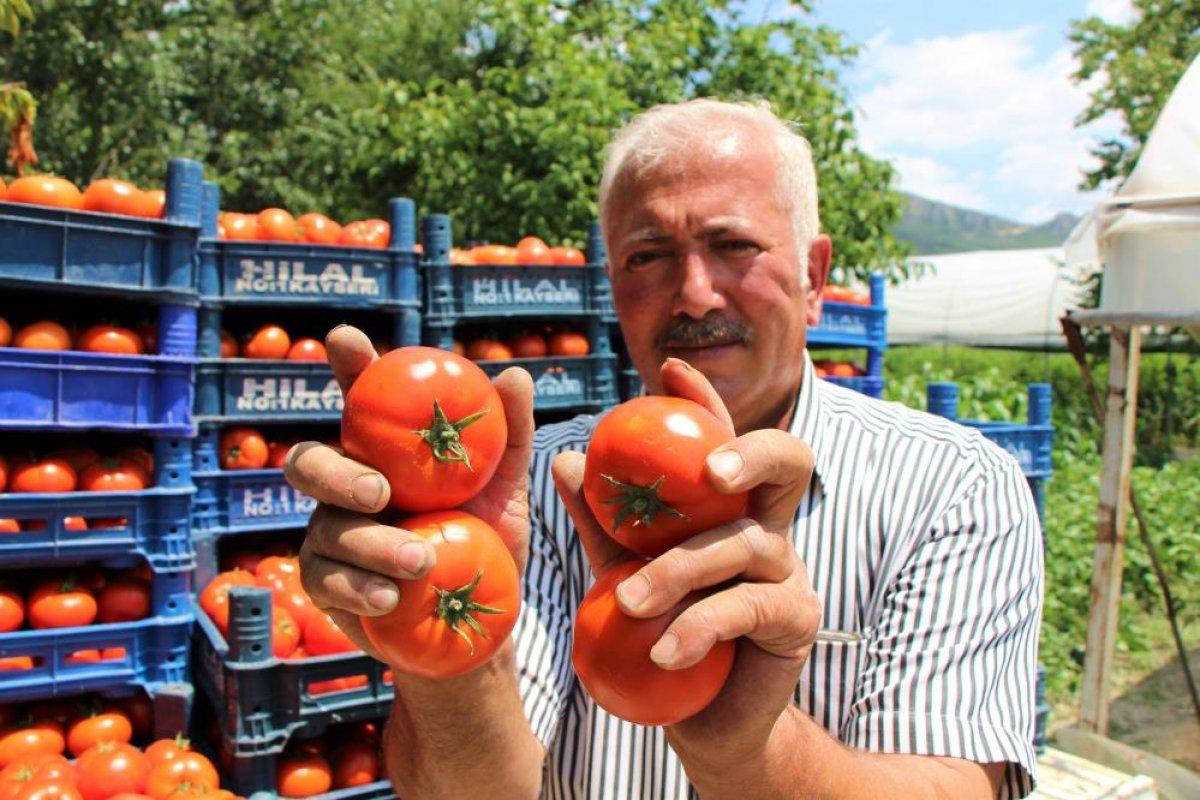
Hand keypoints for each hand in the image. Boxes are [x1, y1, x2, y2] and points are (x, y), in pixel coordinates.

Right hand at [284, 326, 534, 661]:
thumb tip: (514, 375)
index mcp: (383, 451)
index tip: (346, 340)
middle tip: (382, 493)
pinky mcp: (325, 586)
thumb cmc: (485, 539)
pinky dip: (359, 588)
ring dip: (370, 544)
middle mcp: (345, 486)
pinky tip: (390, 599)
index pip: (358, 399)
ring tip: (420, 563)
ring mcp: (328, 535)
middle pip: (309, 463)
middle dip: (337, 473)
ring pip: (324, 528)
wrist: (474, 624)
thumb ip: (507, 434)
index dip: (347, 366)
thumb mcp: (505, 487)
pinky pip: (326, 581)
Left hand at [551, 358, 819, 761]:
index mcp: (730, 506)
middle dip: (751, 450)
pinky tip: (662, 651)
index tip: (667, 370)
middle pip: (788, 461)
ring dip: (681, 569)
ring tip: (627, 602)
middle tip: (708, 471)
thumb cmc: (660, 635)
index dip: (705, 400)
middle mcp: (768, 526)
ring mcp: (789, 571)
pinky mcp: (797, 620)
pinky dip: (700, 625)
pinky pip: (749, 607)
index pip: (724, 439)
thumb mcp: (623, 571)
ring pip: (745, 543)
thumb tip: (567, 460)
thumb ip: (604, 522)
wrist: (701, 720)